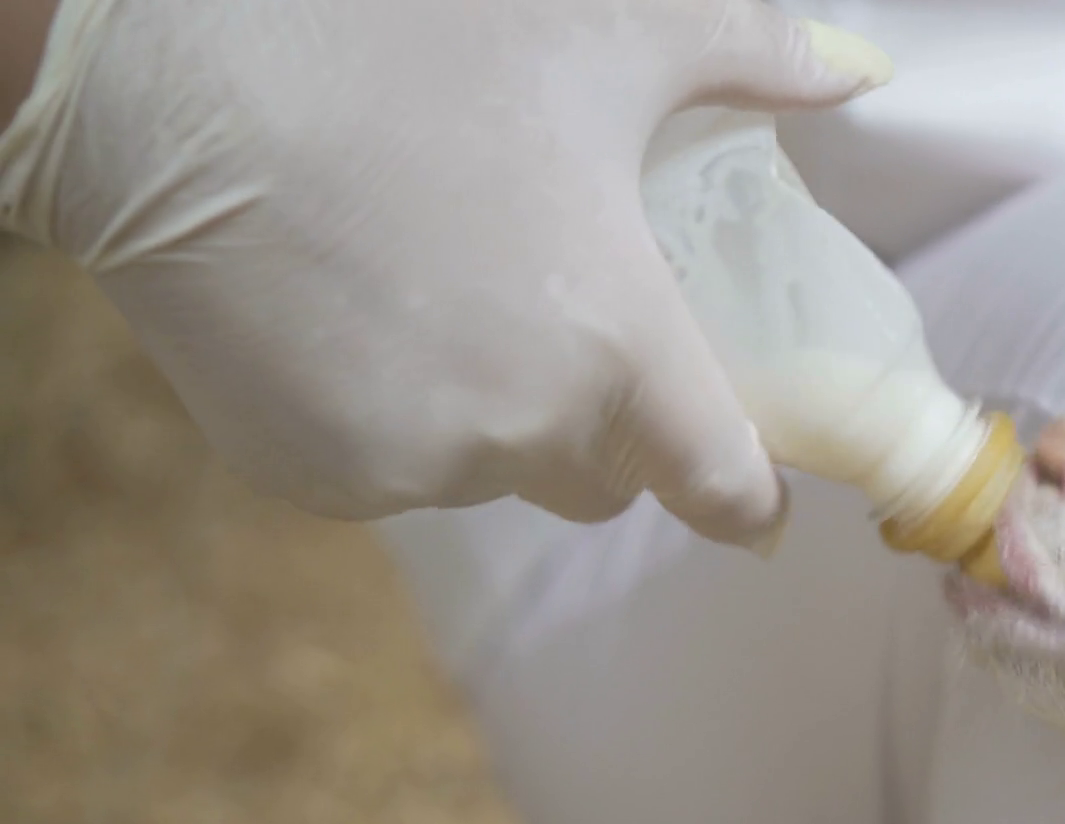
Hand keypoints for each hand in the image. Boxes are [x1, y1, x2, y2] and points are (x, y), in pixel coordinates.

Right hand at [0, 0, 891, 542]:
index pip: (721, 487)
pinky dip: (392, 422)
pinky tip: (351, 320)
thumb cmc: (403, 46)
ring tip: (437, 293)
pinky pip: (390, 473)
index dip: (750, 497)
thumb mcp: (604, 36)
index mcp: (615, 346)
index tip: (756, 499)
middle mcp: (519, 431)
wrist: (168, 83)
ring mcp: (407, 465)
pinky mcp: (310, 479)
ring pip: (491, 472)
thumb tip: (859, 74)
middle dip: (606, 427)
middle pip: (603, 481)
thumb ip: (749, 59)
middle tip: (563, 323)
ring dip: (493, 417)